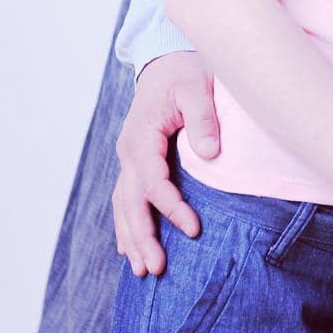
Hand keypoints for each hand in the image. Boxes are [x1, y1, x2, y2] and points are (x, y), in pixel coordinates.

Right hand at [113, 51, 219, 276]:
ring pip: (123, 205)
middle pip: (130, 201)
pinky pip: (126, 199)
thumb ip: (204, 118)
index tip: (194, 229)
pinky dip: (126, 225)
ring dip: (131, 238)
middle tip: (156, 270)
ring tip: (143, 271)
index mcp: (142, 134)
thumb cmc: (186, 72)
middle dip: (142, 237)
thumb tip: (210, 153)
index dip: (171, 208)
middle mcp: (128, 150)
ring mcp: (128, 158)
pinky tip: (129, 250)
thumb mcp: (198, 87)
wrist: (167, 60)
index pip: (153, 180)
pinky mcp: (135, 162)